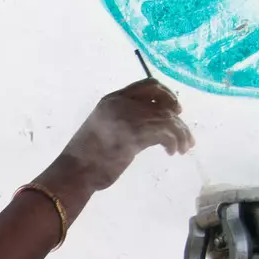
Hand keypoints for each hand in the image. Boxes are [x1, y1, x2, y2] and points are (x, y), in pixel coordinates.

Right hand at [53, 79, 194, 192]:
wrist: (75, 172)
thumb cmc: (87, 158)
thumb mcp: (106, 130)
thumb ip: (125, 121)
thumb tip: (152, 126)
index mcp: (112, 99)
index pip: (147, 85)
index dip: (166, 94)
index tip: (175, 109)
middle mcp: (122, 103)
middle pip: (162, 98)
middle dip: (177, 112)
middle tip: (183, 130)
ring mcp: (128, 117)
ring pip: (167, 117)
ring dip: (181, 133)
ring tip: (184, 147)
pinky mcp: (135, 134)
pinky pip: (166, 132)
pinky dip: (174, 142)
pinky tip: (172, 152)